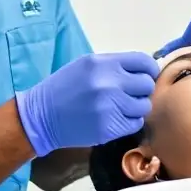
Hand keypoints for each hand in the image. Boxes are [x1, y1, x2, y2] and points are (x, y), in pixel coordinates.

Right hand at [14, 51, 159, 156]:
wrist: (42, 116)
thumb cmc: (64, 87)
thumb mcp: (86, 65)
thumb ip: (114, 66)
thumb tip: (143, 71)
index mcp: (104, 64)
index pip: (144, 62)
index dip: (148, 70)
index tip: (144, 76)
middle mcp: (109, 83)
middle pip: (147, 85)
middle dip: (141, 90)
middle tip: (130, 94)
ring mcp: (110, 107)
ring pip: (144, 106)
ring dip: (136, 107)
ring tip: (120, 108)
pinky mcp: (109, 128)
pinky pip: (135, 123)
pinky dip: (128, 122)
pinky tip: (115, 118)